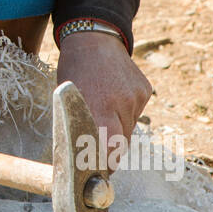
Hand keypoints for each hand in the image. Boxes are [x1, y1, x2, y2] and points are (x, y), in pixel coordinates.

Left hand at [57, 31, 152, 170]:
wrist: (93, 40)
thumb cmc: (73, 74)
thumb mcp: (67, 102)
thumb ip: (79, 130)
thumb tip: (86, 160)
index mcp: (98, 109)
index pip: (110, 152)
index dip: (105, 165)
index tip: (100, 171)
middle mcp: (121, 104)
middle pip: (121, 143)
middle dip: (109, 148)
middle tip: (96, 144)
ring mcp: (136, 97)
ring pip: (129, 128)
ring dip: (117, 127)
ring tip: (103, 109)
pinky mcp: (145, 91)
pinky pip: (135, 113)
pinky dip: (126, 112)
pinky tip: (114, 96)